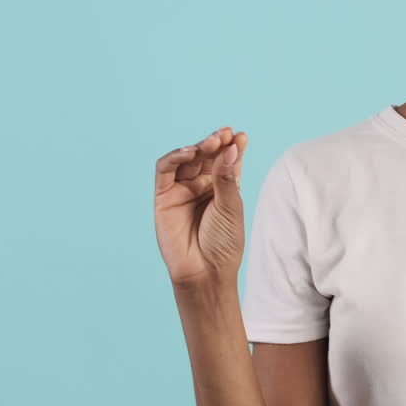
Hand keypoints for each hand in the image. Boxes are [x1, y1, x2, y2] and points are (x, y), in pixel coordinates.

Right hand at [153, 127, 249, 287]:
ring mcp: (182, 190)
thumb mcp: (231, 206)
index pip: (227, 160)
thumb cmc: (223, 242)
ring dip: (199, 147)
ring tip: (213, 141)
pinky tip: (190, 152)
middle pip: (207, 156)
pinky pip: (165, 170)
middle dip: (216, 143)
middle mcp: (202, 186)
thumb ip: (226, 177)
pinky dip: (175, 157)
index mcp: (223, 188)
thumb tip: (231, 146)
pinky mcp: (163, 196)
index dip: (233, 147)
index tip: (241, 136)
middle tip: (225, 134)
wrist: (205, 271)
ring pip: (188, 159)